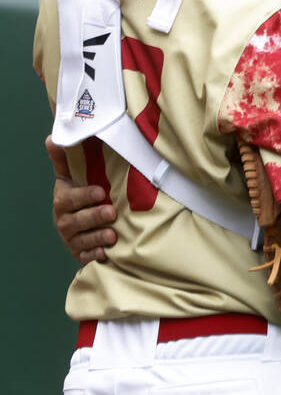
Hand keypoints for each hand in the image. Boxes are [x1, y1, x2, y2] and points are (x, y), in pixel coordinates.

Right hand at [47, 136, 115, 263]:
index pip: (69, 199)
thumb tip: (53, 137)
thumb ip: (65, 159)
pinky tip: (106, 254)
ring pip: (81, 240)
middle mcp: (64, 221)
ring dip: (97, 237)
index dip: (83, 196)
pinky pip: (84, 257)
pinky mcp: (80, 253)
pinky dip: (94, 256)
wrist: (83, 222)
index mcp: (63, 201)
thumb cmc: (80, 194)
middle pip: (74, 221)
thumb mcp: (72, 176)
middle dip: (93, 217)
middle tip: (112, 212)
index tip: (101, 192)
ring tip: (113, 235)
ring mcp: (71, 239)